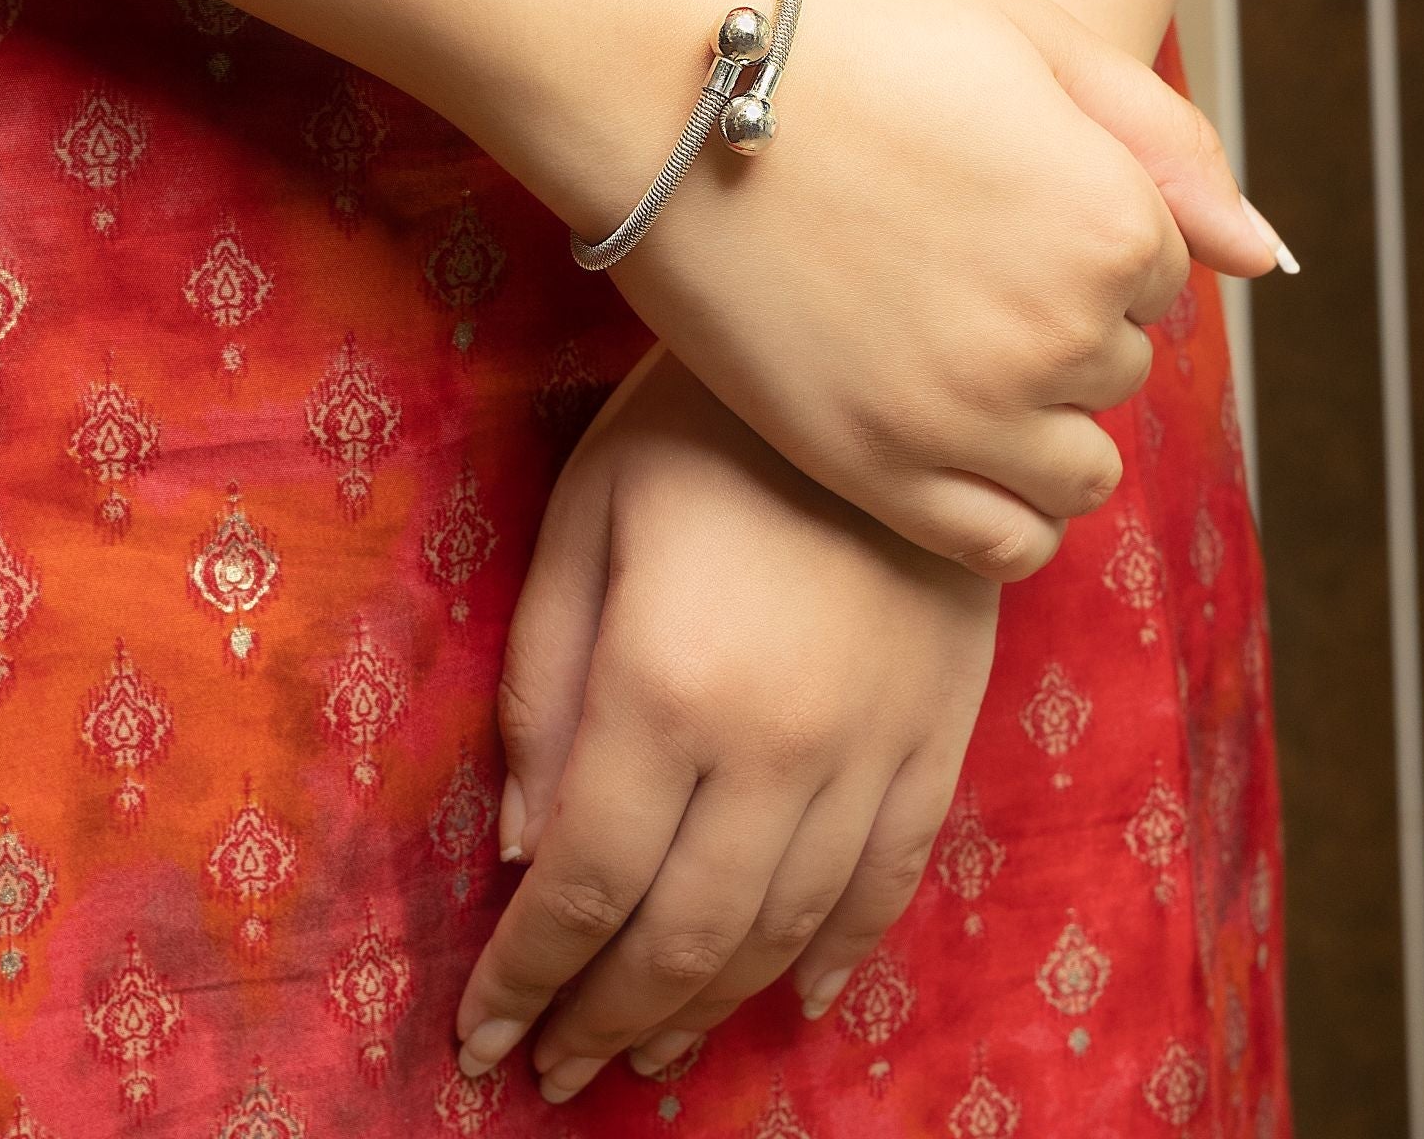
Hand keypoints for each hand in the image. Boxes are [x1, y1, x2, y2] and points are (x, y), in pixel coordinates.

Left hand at [453, 345, 998, 1103]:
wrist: (879, 356)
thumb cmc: (701, 421)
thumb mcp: (587, 515)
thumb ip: (546, 683)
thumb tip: (526, 846)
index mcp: (665, 688)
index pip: (583, 884)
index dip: (528, 976)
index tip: (485, 1035)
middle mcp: (774, 746)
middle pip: (683, 933)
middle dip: (605, 1018)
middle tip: (555, 1072)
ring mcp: (872, 746)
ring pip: (785, 928)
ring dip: (707, 1006)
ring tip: (647, 1052)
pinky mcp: (939, 728)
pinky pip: (892, 876)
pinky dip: (838, 954)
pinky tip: (793, 996)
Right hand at [606, 0, 1278, 580]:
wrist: (666, 81)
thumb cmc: (846, 38)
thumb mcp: (1030, 39)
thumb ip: (1168, 148)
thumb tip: (1266, 257)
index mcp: (1111, 222)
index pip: (1162, 271)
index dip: (1086, 228)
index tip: (994, 196)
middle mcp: (1056, 335)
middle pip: (1115, 367)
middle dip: (1060, 320)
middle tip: (950, 259)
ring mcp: (963, 416)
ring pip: (1079, 470)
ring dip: (1040, 421)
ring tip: (945, 351)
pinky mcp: (874, 469)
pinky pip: (1004, 546)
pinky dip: (1006, 512)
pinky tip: (950, 445)